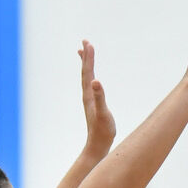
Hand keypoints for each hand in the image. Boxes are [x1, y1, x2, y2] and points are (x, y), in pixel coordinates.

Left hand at [78, 40, 114, 155]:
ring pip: (86, 78)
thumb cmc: (102, 131)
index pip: (88, 72)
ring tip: (85, 54)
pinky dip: (90, 77)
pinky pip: (91, 86)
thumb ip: (99, 97)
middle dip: (86, 57)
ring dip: (86, 65)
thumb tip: (96, 81)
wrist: (98, 145)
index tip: (88, 43)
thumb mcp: (103, 113)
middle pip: (85, 72)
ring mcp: (90, 100)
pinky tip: (93, 79)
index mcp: (89, 95)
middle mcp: (87, 95)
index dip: (88, 58)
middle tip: (85, 42)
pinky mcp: (93, 105)